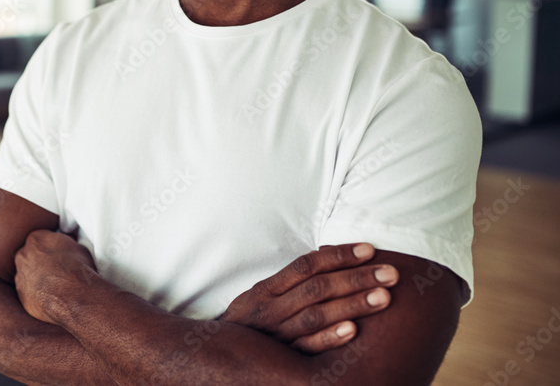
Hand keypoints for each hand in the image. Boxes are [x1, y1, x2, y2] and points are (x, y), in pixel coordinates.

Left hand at [15, 230, 96, 323]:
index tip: (59, 255)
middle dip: (41, 262)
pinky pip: (28, 292)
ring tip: (55, 285)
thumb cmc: (77, 270)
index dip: (51, 248)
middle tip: (56, 270)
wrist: (72, 296)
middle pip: (30, 255)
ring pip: (27, 274)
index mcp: (35, 239)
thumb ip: (68, 245)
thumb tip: (70, 247)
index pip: (40, 239)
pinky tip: (50, 297)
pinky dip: (36, 293)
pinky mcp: (21, 294)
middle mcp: (23, 255)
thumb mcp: (79, 248)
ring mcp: (20, 275)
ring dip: (37, 278)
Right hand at [221, 243, 398, 353]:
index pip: (306, 265)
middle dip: (356, 278)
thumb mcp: (261, 298)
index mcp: (266, 289)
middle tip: (391, 273)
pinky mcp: (281, 359)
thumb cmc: (249, 325)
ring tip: (385, 297)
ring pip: (315, 315)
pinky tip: (354, 331)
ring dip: (352, 305)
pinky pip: (306, 348)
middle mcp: (269, 309)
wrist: (217, 355)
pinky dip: (329, 338)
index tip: (370, 250)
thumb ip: (290, 283)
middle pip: (317, 288)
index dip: (338, 256)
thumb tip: (328, 258)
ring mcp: (275, 334)